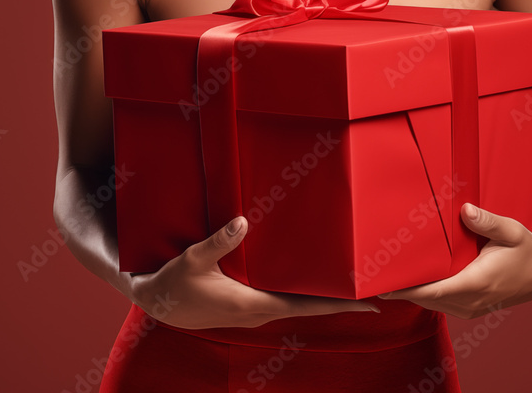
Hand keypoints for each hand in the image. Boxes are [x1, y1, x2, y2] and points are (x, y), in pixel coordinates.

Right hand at [127, 216, 382, 329]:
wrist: (155, 301)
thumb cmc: (174, 283)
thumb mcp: (193, 260)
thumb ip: (217, 241)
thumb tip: (242, 222)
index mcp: (255, 303)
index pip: (308, 306)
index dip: (341, 305)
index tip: (373, 303)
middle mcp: (261, 310)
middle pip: (312, 306)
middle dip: (343, 299)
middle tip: (376, 288)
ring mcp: (255, 309)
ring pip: (299, 303)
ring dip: (324, 295)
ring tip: (351, 282)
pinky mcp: (248, 304)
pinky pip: (285, 298)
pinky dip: (304, 292)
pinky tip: (311, 278)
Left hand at [376, 204, 531, 319]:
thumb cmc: (526, 249)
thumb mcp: (511, 230)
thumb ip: (487, 221)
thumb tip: (465, 210)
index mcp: (477, 282)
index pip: (434, 291)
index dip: (408, 290)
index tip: (385, 285)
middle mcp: (472, 300)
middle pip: (428, 300)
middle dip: (403, 289)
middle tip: (376, 275)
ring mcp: (472, 307)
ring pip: (434, 304)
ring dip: (413, 293)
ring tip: (389, 276)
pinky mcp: (472, 307)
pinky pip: (442, 304)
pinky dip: (426, 295)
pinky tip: (414, 281)